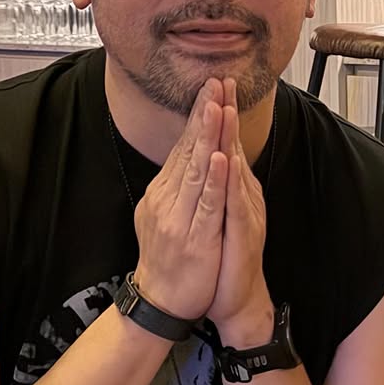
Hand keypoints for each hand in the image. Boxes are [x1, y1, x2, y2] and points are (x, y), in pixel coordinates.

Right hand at [132, 81, 226, 321]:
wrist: (162, 302)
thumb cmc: (170, 259)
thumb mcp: (169, 214)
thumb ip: (179, 185)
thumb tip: (188, 157)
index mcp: (166, 191)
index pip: (184, 146)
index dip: (199, 116)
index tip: (211, 87)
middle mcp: (168, 198)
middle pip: (189, 149)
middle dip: (204, 114)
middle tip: (215, 81)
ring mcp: (180, 217)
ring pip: (197, 170)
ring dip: (209, 136)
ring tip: (218, 106)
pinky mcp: (195, 237)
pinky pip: (206, 204)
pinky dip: (214, 180)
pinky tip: (222, 157)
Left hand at [208, 80, 272, 346]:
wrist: (237, 298)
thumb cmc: (224, 258)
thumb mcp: (214, 216)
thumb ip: (213, 188)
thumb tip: (207, 160)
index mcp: (231, 189)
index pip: (223, 144)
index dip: (218, 114)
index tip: (212, 83)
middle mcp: (241, 195)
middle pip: (231, 147)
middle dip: (225, 113)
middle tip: (222, 80)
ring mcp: (245, 212)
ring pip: (235, 169)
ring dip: (229, 138)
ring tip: (224, 107)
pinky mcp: (243, 233)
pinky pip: (233, 203)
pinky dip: (229, 181)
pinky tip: (226, 160)